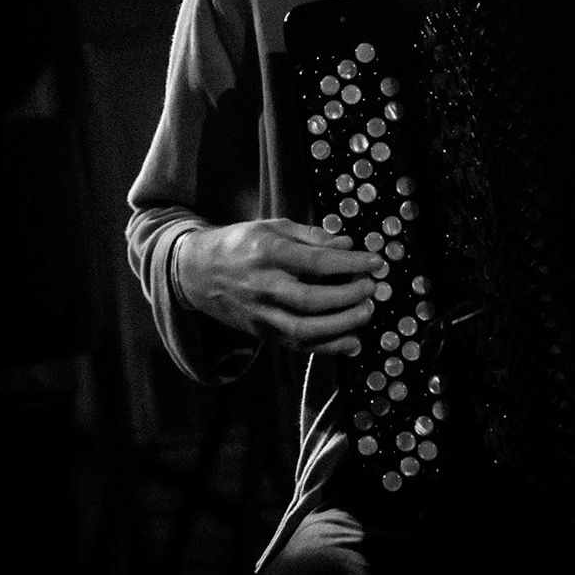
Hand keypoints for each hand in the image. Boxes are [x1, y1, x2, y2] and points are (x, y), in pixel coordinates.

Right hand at [175, 218, 381, 355]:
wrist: (197, 273)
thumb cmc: (240, 244)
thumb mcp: (272, 227)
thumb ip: (311, 236)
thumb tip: (347, 244)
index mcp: (266, 253)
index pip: (316, 262)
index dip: (350, 264)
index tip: (376, 262)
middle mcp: (263, 287)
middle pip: (311, 300)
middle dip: (348, 297)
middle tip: (372, 289)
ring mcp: (261, 314)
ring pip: (304, 330)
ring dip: (342, 325)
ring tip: (366, 313)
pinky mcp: (262, 333)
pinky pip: (297, 346)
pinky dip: (328, 348)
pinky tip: (352, 342)